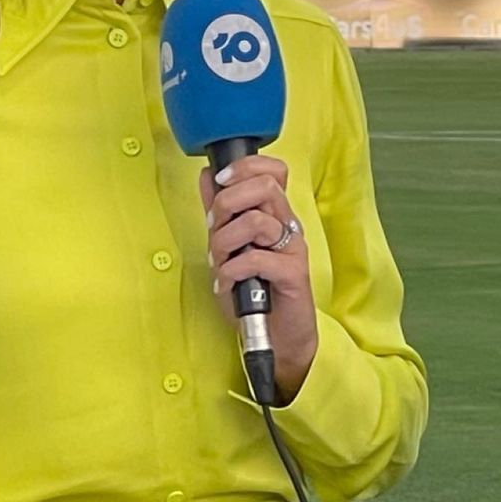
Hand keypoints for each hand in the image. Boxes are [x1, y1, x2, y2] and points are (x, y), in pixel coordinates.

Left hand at [201, 156, 316, 400]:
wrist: (276, 334)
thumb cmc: (253, 289)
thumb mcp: (228, 245)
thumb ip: (220, 210)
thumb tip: (207, 175)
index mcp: (274, 213)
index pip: (273, 170)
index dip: (245, 167)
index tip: (221, 180)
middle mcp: (287, 225)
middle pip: (264, 186)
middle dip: (227, 203)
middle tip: (214, 228)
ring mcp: (292, 248)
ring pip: (257, 221)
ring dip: (224, 241)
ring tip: (219, 261)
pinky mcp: (293, 274)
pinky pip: (257, 258)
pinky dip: (230, 271)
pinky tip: (225, 282)